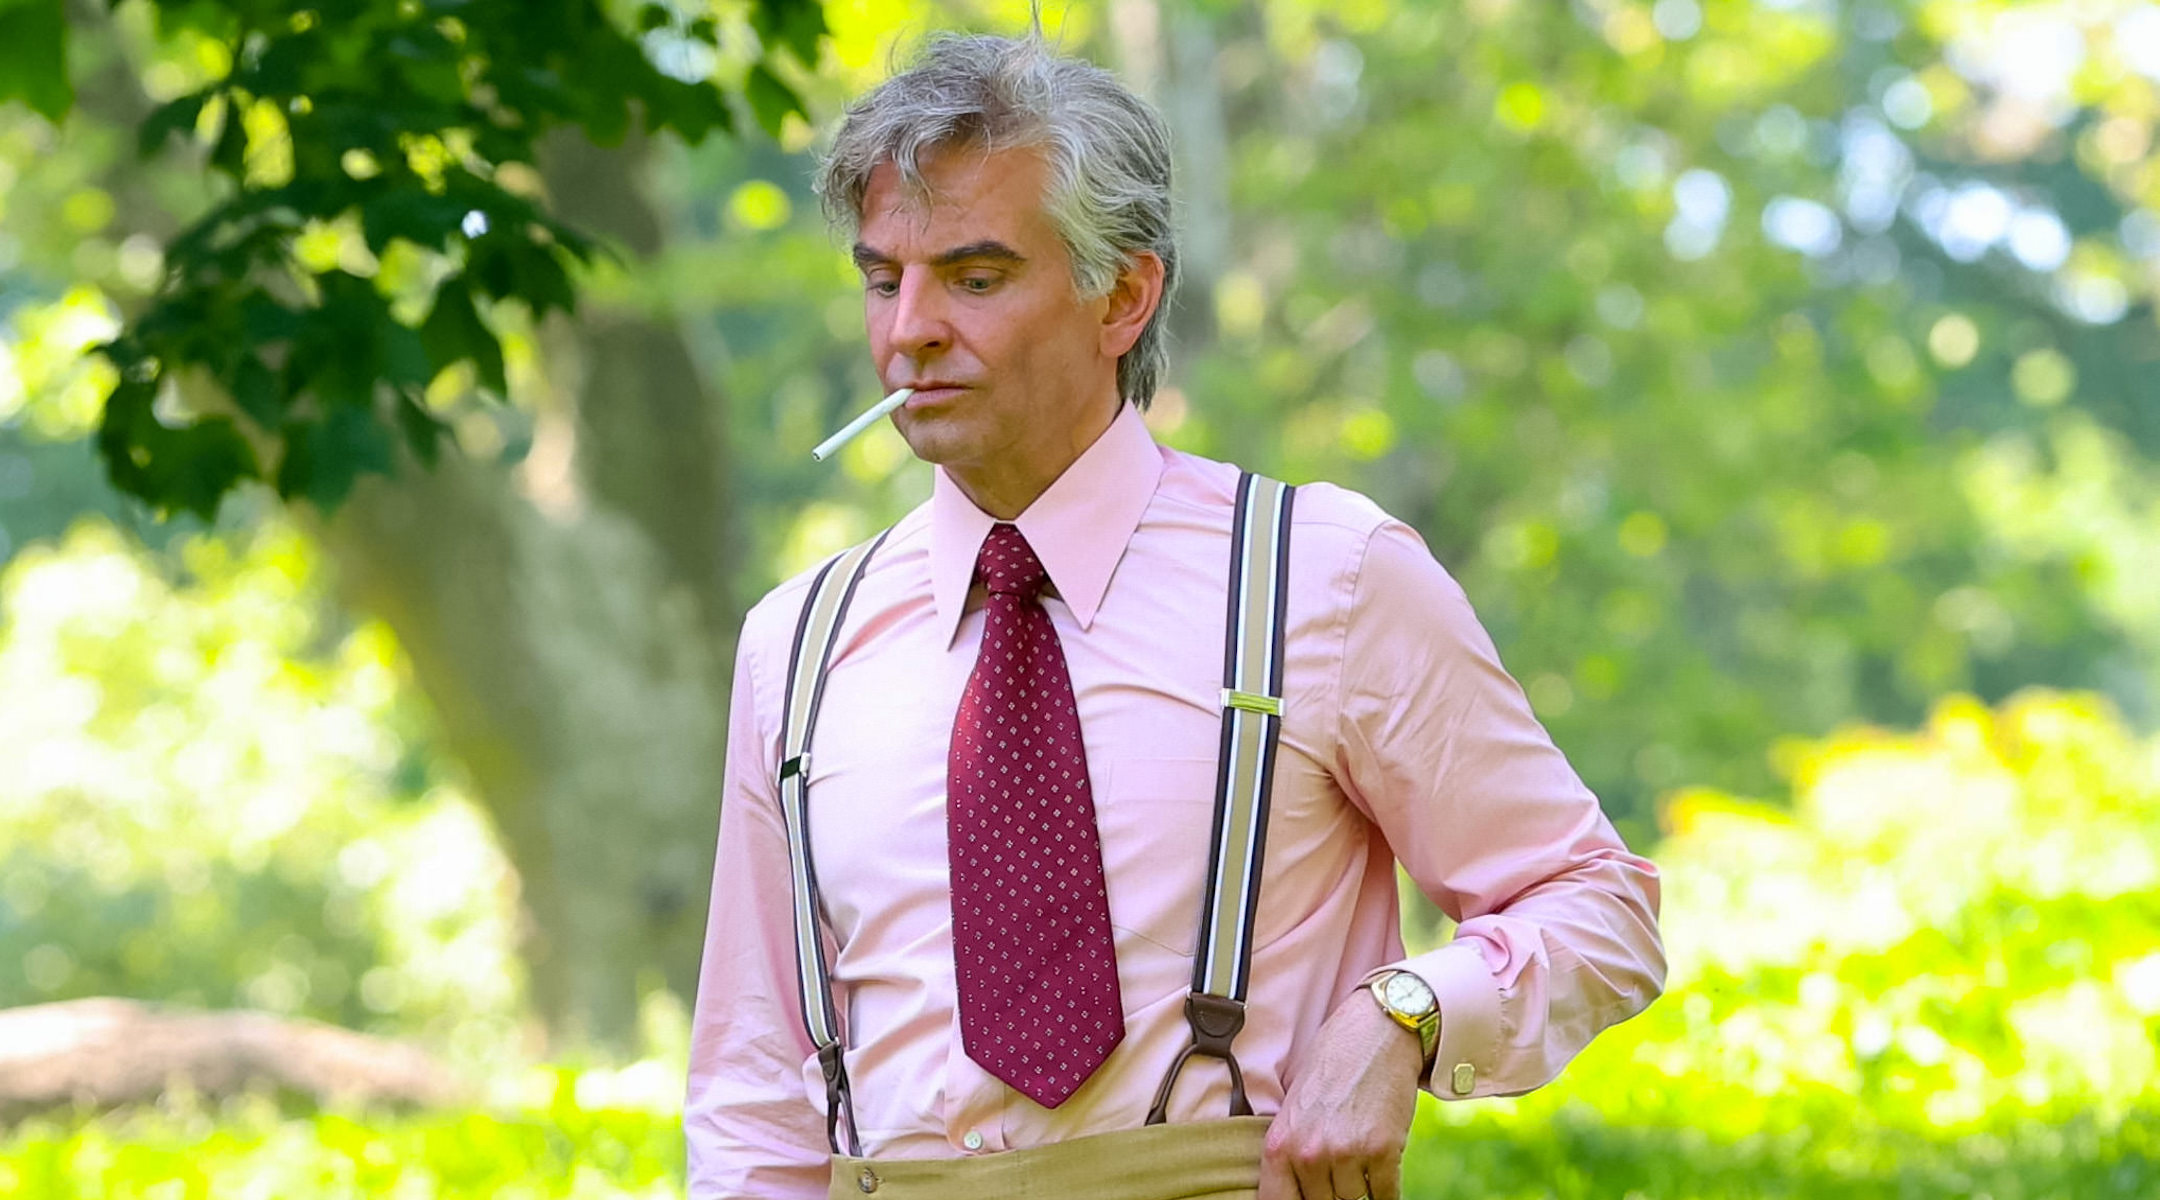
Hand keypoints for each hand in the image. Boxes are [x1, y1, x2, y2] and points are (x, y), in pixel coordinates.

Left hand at [1256, 990, 1422, 1199]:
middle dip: (1333, 1194)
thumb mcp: (1295, 1110)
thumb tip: (1297, 1193)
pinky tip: (1383, 1172)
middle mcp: (1308, 1153)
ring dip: (1362, 1191)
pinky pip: (1386, 1196)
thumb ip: (1291, 1154)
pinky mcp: (1382, 1150)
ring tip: (1363, 1164)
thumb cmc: (1332, 1070)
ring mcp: (1345, 1153)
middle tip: (1342, 1173)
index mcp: (1279, 1144)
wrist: (1376, 1034)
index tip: (1310, 1197)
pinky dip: (1387, 1192)